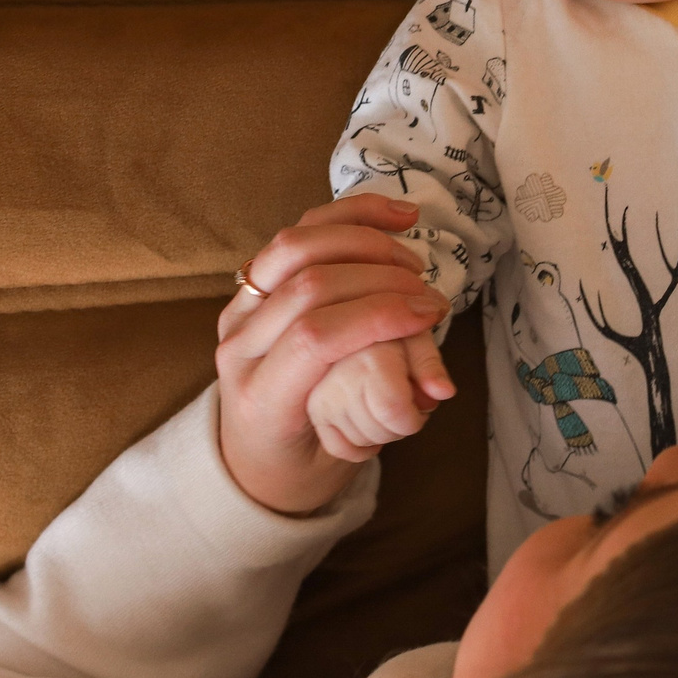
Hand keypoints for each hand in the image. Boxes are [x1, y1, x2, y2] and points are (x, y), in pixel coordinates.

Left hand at [215, 195, 454, 515]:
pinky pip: (298, 234)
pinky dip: (349, 217)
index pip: (315, 338)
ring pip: (294, 247)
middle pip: (308, 286)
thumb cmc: (306, 460)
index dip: (378, 316)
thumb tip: (438, 386)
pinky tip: (397, 218)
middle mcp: (240, 348)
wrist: (256, 458)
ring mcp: (239, 311)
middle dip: (382, 279)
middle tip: (429, 298)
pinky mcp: (253, 285)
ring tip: (412, 263)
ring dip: (365, 242)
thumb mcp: (346, 454)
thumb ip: (385, 415)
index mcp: (261, 399)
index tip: (428, 315)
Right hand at [306, 341, 436, 465]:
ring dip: (383, 433)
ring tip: (384, 405)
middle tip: (404, 402)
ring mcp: (320, 395)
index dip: (413, 417)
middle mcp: (336, 375)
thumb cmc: (395, 339)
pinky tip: (368, 421)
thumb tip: (443, 392)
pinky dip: (361, 444)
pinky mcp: (313, 413)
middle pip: (381, 430)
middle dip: (402, 426)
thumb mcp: (418, 343)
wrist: (356, 338)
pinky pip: (342, 449)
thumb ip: (431, 367)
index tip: (421, 404)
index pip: (392, 410)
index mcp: (367, 351)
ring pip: (363, 441)